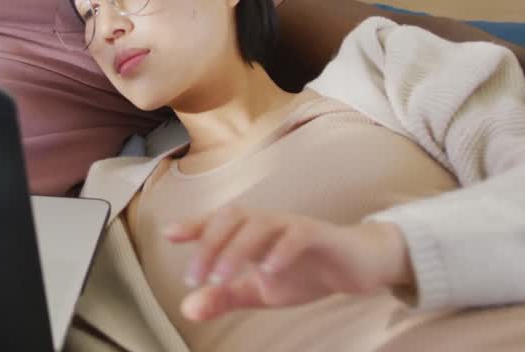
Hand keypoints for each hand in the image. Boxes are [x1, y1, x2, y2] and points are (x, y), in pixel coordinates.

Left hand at [163, 206, 410, 321]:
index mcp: (251, 232)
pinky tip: (267, 270)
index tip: (168, 235)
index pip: (217, 221)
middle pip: (232, 216)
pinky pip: (298, 234)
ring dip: (235, 249)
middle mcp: (269, 221)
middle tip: (194, 277)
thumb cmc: (305, 272)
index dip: (193, 225)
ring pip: (260, 223)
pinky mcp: (321, 234)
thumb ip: (225, 298)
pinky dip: (280, 250)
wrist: (357, 268)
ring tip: (221, 277)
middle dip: (209, 243)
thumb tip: (187, 308)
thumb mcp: (260, 291)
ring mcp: (294, 225)